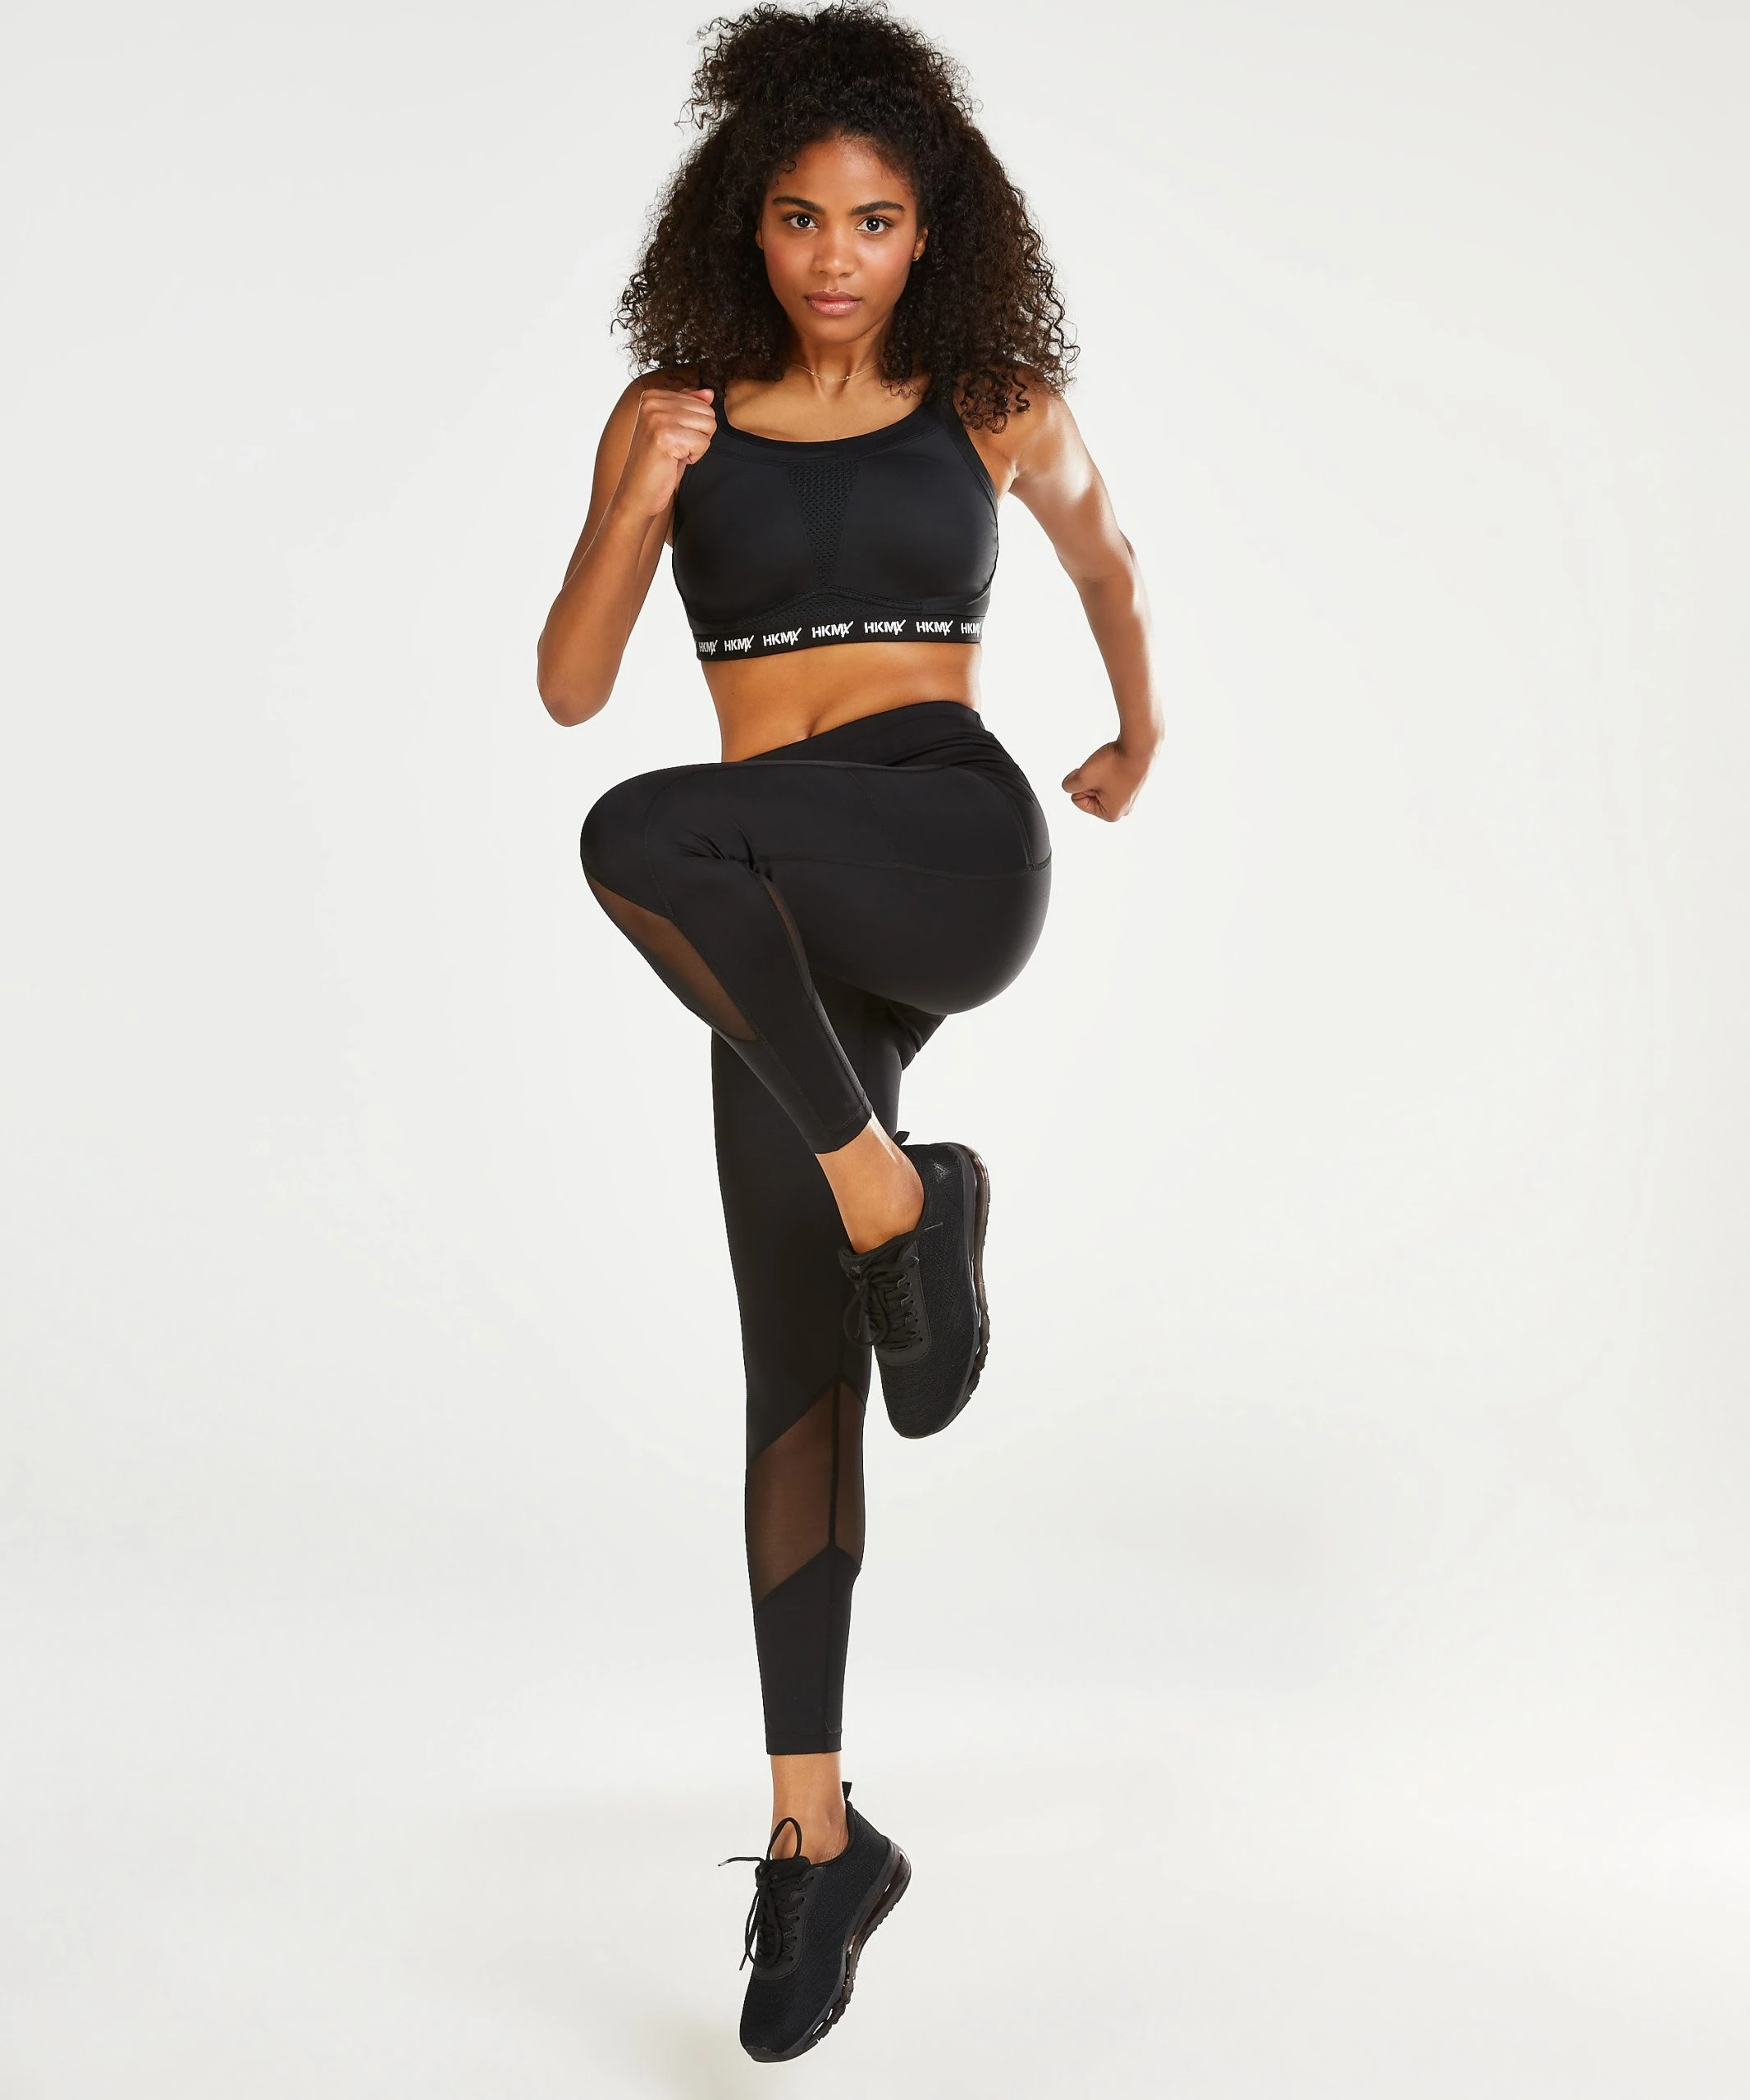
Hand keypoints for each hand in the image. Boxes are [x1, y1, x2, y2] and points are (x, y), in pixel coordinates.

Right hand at [616, 385, 716, 519]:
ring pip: (708, 426)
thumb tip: (710, 392)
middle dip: (697, 436)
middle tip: (673, 449)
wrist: (636, 493)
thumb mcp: (674, 429)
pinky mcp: (665, 436)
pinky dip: (693, 457)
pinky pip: (703, 443)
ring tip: (673, 454)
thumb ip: (688, 406)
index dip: (693, 427)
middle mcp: (652, 401)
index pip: (701, 402)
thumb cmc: (657, 464)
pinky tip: (672, 461)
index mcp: (652, 395)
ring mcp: (657, 417)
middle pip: (707, 412)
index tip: (670, 440)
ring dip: (696, 447)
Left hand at [1061, 738, 1154, 821]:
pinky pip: (1111, 778)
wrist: (1141, 745)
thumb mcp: (1083, 776)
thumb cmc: (1115, 763)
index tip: (1097, 775)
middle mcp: (1123, 809)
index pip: (1077, 800)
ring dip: (1099, 773)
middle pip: (1089, 794)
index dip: (1082, 784)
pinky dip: (1110, 769)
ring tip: (1113, 766)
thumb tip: (1070, 785)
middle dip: (1091, 779)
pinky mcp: (1133, 784)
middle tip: (1106, 770)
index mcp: (1111, 815)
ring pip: (1099, 784)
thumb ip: (1069, 785)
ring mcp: (1130, 797)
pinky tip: (1120, 763)